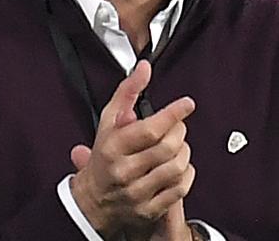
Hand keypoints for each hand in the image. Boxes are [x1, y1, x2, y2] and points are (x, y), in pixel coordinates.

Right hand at [69, 61, 195, 238]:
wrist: (92, 201)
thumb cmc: (103, 157)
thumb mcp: (108, 120)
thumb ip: (127, 92)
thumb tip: (143, 69)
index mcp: (113, 147)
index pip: (149, 129)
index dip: (173, 114)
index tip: (186, 104)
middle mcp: (124, 171)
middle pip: (167, 147)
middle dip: (178, 131)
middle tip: (177, 126)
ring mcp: (137, 193)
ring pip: (177, 167)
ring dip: (184, 152)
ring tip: (177, 145)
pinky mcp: (150, 209)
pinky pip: (180, 188)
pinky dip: (186, 173)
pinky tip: (178, 165)